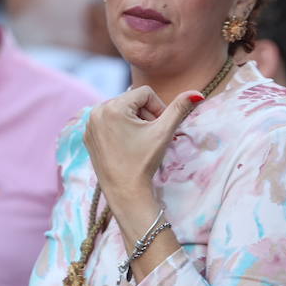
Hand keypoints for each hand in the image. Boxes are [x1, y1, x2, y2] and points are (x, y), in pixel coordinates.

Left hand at [83, 86, 200, 208]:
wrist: (125, 192)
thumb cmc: (144, 161)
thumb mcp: (164, 132)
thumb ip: (179, 109)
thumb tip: (197, 93)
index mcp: (113, 107)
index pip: (145, 93)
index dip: (158, 108)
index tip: (159, 127)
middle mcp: (97, 111)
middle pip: (132, 101)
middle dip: (145, 115)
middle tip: (150, 136)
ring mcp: (90, 124)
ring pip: (121, 110)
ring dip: (134, 121)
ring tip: (138, 141)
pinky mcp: (88, 136)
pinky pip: (108, 121)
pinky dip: (120, 129)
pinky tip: (126, 146)